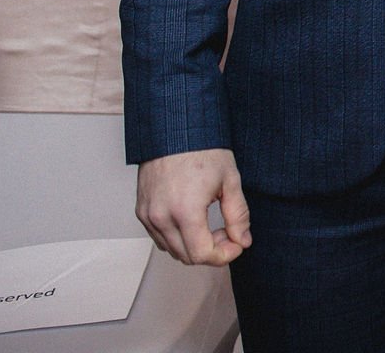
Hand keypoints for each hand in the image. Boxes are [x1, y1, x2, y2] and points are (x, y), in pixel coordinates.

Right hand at [136, 148, 250, 265]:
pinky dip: (176, 237)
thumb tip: (242, 240)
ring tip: (209, 223)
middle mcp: (161, 216)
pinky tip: (191, 220)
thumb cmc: (202, 148)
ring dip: (193, 245)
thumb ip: (238, 215)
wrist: (175, 128)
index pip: (201, 255)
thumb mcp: (229, 180)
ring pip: (171, 250)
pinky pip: (159, 237)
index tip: (236, 244)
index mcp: (185, 210)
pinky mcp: (141, 210)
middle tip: (226, 232)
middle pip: (186, 256)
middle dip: (211, 250)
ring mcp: (148, 214)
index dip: (223, 255)